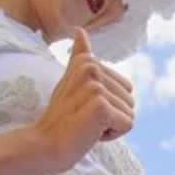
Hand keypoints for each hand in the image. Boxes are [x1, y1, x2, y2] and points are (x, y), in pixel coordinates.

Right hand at [31, 28, 134, 172]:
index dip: (109, 104)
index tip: (83, 108)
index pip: (126, 88)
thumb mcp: (69, 81)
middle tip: (85, 118)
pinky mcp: (101, 107)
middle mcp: (93, 68)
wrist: (43, 144)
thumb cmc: (60, 117)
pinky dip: (112, 135)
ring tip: (86, 124)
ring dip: (111, 126)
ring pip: (130, 113)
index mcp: (89, 61)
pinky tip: (90, 133)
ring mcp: (96, 87)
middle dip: (113, 116)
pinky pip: (128, 124)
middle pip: (130, 100)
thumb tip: (80, 30)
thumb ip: (79, 57)